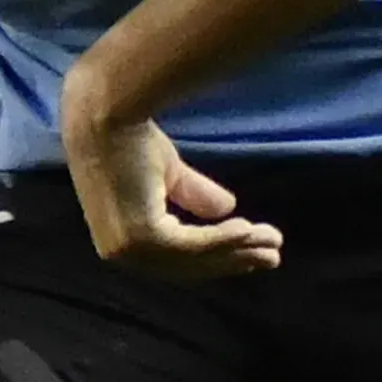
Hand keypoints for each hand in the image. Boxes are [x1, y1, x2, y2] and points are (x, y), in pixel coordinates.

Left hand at [59, 91, 282, 278]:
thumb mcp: (170, 175)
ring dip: (238, 250)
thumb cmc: (129, 137)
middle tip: (273, 257)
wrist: (108, 114)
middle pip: (190, 267)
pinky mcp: (141, 236)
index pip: (176, 262)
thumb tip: (228, 208)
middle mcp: (121, 254)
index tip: (252, 251)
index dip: (217, 259)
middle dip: (235, 261)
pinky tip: (248, 229)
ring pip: (195, 257)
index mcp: (123, 244)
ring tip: (272, 241)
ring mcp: (127, 248)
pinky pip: (192, 244)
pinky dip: (223, 239)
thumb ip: (193, 196)